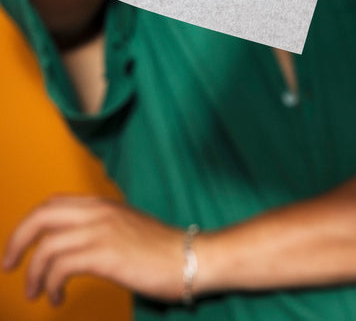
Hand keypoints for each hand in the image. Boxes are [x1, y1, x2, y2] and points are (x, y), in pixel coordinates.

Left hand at [2, 195, 190, 305]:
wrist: (192, 257)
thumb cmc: (164, 251)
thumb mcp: (128, 229)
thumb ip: (102, 230)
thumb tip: (76, 246)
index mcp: (103, 205)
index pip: (53, 203)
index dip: (30, 224)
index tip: (21, 247)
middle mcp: (99, 212)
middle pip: (42, 215)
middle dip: (17, 240)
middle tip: (8, 265)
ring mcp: (102, 231)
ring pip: (47, 244)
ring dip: (33, 273)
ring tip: (37, 292)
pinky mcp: (106, 254)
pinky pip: (61, 266)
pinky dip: (52, 284)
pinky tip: (57, 297)